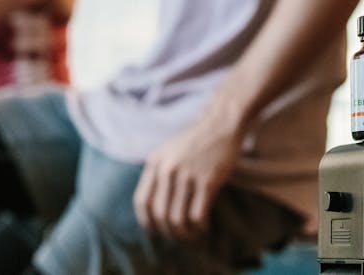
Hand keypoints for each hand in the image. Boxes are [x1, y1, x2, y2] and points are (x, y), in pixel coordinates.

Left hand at [133, 116, 242, 240]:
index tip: (157, 232)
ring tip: (193, 235)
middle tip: (180, 238)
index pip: (141, 202)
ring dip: (185, 234)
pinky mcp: (207, 181)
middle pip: (160, 215)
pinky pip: (197, 216)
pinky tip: (204, 227)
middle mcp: (167, 169)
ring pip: (177, 219)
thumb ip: (159, 173)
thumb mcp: (169, 152)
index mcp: (154, 162)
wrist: (221, 125)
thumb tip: (154, 209)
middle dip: (169, 232)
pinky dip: (199, 228)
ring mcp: (186, 175)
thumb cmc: (196, 142)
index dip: (147, 222)